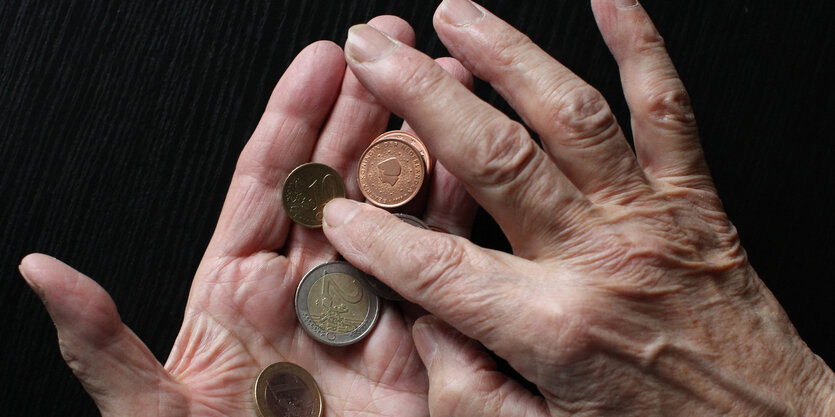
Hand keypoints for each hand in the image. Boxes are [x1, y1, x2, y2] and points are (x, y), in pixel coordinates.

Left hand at [18, 16, 475, 415]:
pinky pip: (437, 265)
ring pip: (393, 208)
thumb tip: (45, 273)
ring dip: (419, 146)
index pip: (267, 180)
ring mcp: (365, 307)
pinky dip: (452, 215)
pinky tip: (466, 166)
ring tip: (443, 87)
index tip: (323, 59)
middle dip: (366, 108)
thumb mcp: (153, 409)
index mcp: (237, 286)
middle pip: (337, 176)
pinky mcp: (414, 340)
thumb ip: (106, 343)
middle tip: (392, 46)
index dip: (295, 115)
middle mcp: (307, 285)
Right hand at [323, 0, 834, 414]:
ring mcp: (648, 217)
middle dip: (419, 98)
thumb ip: (469, 391)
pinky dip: (641, 45)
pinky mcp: (692, 198)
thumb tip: (421, 323)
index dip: (378, 233)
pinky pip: (668, 108)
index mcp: (554, 329)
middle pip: (493, 157)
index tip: (336, 203)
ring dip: (505, 54)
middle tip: (371, 54)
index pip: (439, 266)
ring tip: (454, 15)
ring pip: (568, 114)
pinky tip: (609, 0)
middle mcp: (599, 258)